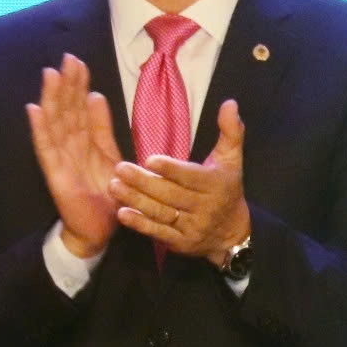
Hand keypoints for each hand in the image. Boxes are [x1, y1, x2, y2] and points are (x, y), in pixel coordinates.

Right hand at [26, 54, 122, 258]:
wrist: (100, 229)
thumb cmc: (105, 193)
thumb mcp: (110, 154)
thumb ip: (102, 127)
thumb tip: (96, 95)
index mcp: (84, 140)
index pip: (79, 107)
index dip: (78, 85)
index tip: (78, 62)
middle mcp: (69, 146)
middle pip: (66, 110)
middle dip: (66, 85)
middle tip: (67, 58)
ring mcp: (60, 159)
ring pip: (54, 123)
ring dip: (51, 99)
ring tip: (50, 74)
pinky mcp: (55, 175)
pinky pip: (46, 149)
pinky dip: (40, 129)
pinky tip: (34, 110)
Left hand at [110, 99, 249, 260]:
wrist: (232, 232)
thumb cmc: (226, 188)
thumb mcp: (232, 159)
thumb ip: (230, 131)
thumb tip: (230, 103)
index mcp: (216, 185)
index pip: (191, 177)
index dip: (171, 169)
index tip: (149, 159)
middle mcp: (205, 207)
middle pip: (171, 194)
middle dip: (144, 182)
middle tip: (120, 168)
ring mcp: (192, 227)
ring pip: (161, 213)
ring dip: (136, 200)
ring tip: (114, 186)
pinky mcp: (180, 243)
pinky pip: (158, 232)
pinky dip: (140, 224)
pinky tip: (122, 213)